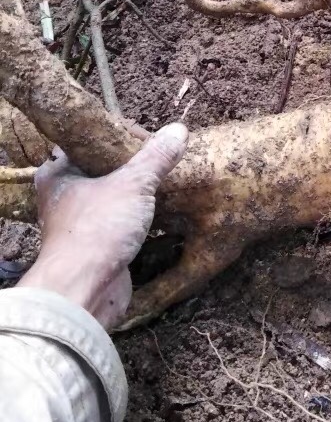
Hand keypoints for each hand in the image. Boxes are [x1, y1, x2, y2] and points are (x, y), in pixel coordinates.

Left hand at [18, 123, 187, 328]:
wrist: (84, 291)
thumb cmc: (96, 229)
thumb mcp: (133, 183)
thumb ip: (157, 157)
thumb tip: (179, 130)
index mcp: (60, 172)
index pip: (95, 141)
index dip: (124, 136)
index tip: (152, 139)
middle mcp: (65, 196)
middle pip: (108, 169)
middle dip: (137, 167)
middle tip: (164, 160)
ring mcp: (81, 222)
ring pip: (117, 197)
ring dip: (140, 194)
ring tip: (168, 183)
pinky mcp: (97, 244)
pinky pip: (123, 221)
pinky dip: (141, 217)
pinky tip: (163, 212)